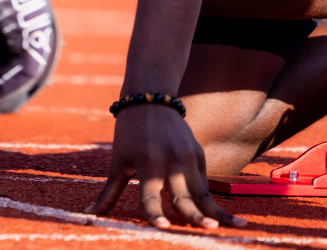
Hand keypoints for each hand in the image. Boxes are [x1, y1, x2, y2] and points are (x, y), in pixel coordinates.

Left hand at [88, 104, 241, 229]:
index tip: (164, 228)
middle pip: (185, 195)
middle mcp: (170, 161)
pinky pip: (205, 182)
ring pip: (204, 191)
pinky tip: (227, 215)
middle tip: (211, 231)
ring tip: (239, 224)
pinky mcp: (198, 153)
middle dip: (197, 215)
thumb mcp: (117, 161)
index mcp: (146, 163)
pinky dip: (212, 199)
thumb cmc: (128, 132)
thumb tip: (87, 215)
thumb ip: (108, 192)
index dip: (154, 213)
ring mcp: (187, 157)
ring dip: (219, 210)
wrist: (150, 96)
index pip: (149, 195)